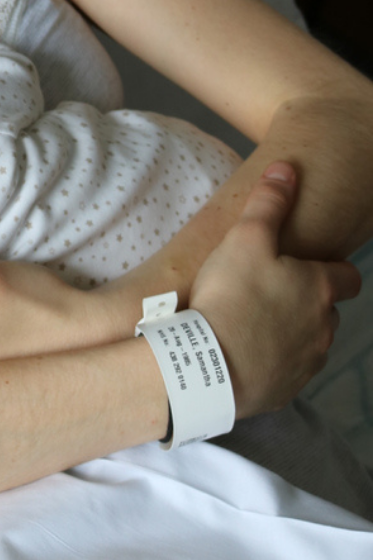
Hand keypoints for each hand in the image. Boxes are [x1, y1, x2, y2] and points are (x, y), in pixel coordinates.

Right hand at [189, 162, 361, 417]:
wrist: (209, 367)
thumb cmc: (231, 295)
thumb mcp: (245, 237)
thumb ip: (267, 202)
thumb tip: (287, 168)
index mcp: (321, 289)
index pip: (349, 277)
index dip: (333, 269)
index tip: (306, 266)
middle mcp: (324, 327)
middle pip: (326, 310)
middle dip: (306, 301)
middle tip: (268, 290)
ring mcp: (307, 363)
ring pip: (309, 341)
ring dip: (290, 332)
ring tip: (253, 322)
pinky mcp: (286, 391)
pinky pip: (286, 370)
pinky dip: (273, 360)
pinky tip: (244, 352)